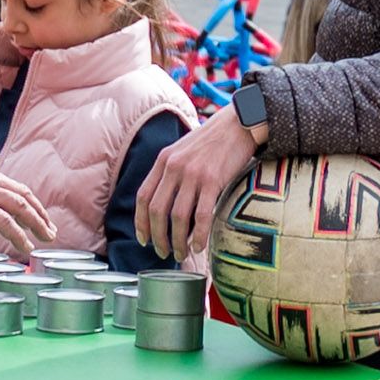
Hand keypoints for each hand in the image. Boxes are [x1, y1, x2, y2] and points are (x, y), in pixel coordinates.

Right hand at [0, 159, 60, 252]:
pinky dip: (18, 234)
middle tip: (50, 230)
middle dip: (39, 214)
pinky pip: (4, 221)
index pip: (12, 187)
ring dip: (37, 223)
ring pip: (20, 206)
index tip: (38, 216)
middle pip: (22, 195)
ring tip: (47, 238)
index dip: (28, 202)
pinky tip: (26, 246)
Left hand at [132, 105, 258, 264]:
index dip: (141, 222)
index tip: (143, 239)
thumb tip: (166, 204)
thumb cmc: (213, 141)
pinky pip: (201, 215)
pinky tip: (198, 246)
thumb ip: (171, 171)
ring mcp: (193, 174)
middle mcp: (174, 167)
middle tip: (163, 253)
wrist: (239, 124)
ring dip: (177, 241)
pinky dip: (198, 235)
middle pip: (157, 211)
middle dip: (157, 237)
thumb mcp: (183, 150)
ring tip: (181, 254)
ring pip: (177, 217)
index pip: (143, 197)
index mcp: (163, 160)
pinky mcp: (213, 180)